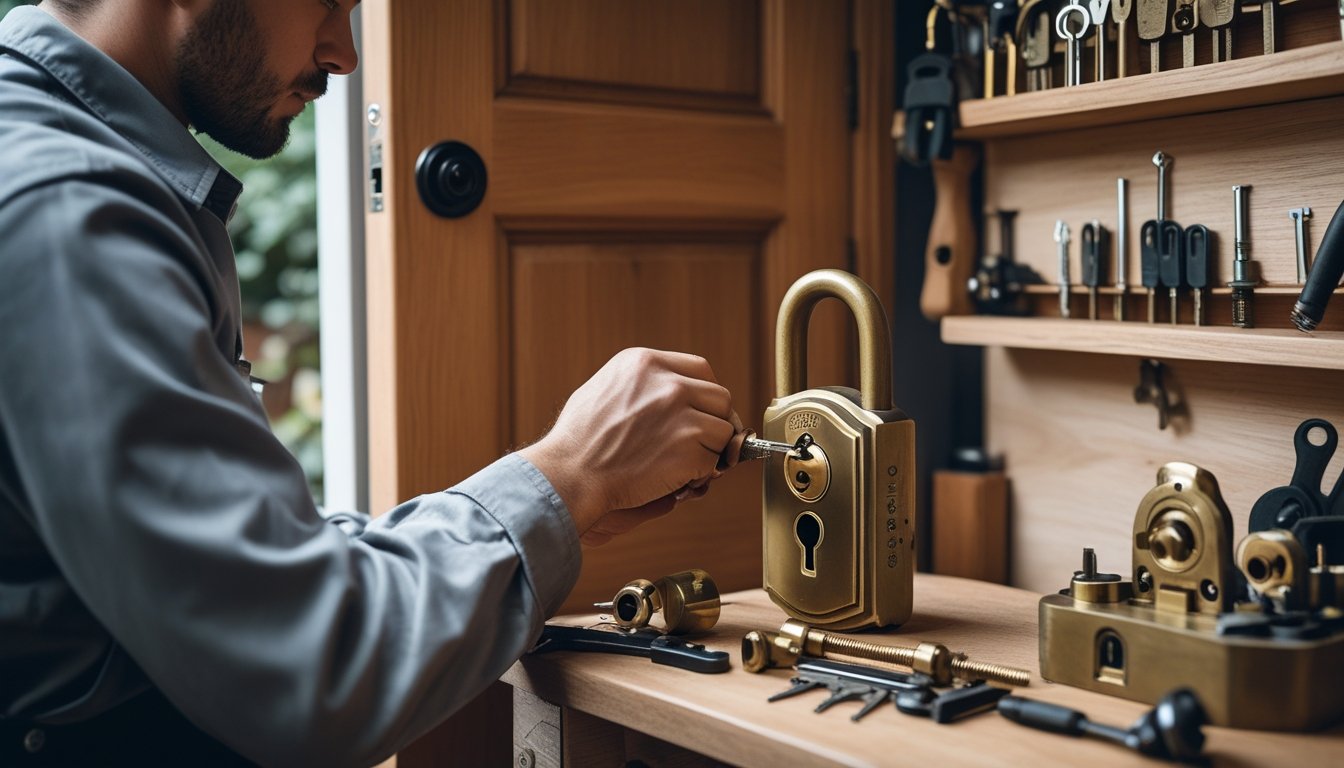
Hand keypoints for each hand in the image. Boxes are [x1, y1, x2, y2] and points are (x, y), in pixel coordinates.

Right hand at [519, 348, 734, 542]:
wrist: (570, 473)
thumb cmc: (580, 439)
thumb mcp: (605, 386)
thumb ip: (642, 381)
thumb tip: (674, 389)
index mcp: (646, 363)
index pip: (701, 369)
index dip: (705, 394)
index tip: (701, 412)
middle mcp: (669, 384)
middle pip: (720, 398)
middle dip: (713, 422)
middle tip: (698, 442)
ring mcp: (682, 416)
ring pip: (723, 431)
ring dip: (710, 450)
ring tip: (683, 462)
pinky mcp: (690, 449)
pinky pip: (714, 461)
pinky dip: (700, 474)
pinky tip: (675, 478)